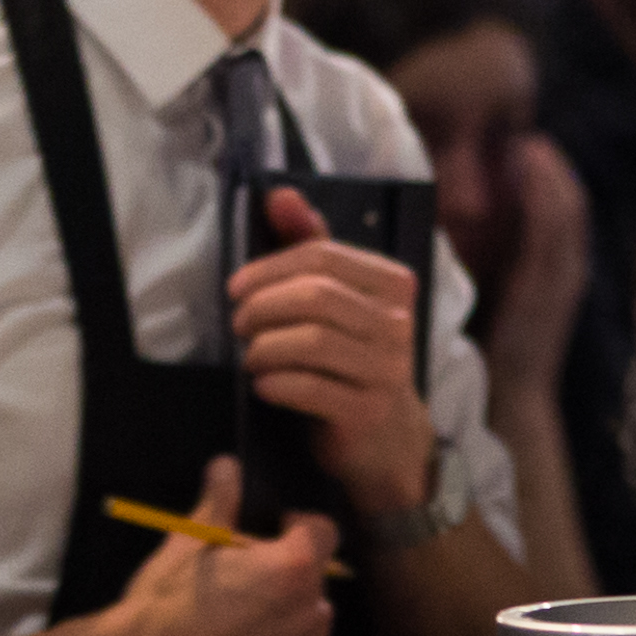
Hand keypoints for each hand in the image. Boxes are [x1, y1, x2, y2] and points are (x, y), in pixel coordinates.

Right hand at [85, 455, 334, 635]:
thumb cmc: (162, 603)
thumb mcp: (188, 544)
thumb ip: (220, 502)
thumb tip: (228, 464)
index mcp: (294, 568)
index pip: (323, 531)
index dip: (297, 529)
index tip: (271, 535)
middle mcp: (313, 612)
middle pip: (313, 582)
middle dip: (285, 580)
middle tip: (241, 589)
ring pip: (307, 627)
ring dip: (285, 622)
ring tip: (236, 628)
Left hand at [232, 186, 439, 519]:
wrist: (387, 440)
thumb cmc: (351, 359)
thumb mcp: (337, 300)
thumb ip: (309, 247)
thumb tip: (280, 195)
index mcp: (394, 283)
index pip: (324, 257)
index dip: (269, 268)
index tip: (236, 288)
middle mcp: (399, 321)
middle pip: (317, 296)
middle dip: (263, 307)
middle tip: (238, 324)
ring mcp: (388, 367)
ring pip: (311, 341)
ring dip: (264, 347)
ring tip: (251, 356)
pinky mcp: (369, 409)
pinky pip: (311, 387)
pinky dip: (276, 383)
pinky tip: (264, 385)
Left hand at [473, 136, 590, 403]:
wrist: (511, 398)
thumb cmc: (490, 353)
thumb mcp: (492, 299)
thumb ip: (486, 265)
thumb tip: (458, 227)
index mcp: (555, 275)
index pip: (561, 215)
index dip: (548, 180)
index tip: (525, 150)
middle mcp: (569, 271)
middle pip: (571, 205)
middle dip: (553, 170)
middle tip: (531, 137)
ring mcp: (565, 277)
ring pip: (568, 212)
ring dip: (552, 176)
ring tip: (533, 145)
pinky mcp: (555, 283)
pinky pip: (556, 229)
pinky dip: (546, 196)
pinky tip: (531, 172)